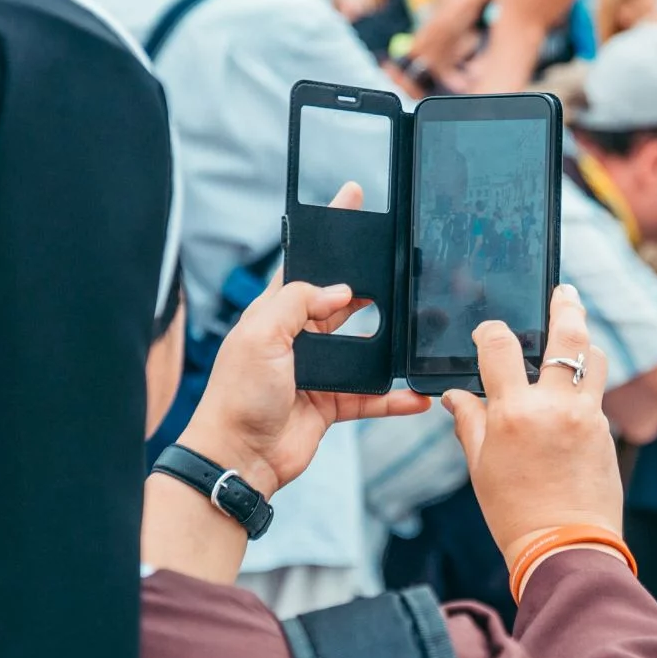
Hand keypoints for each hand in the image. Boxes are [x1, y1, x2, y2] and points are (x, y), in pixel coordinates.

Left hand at [180, 184, 426, 493]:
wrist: (238, 457)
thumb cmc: (237, 396)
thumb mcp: (262, 335)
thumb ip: (299, 303)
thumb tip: (340, 291)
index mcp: (275, 313)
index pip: (306, 264)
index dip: (330, 235)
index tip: (352, 200)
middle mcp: (299, 338)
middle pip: (343, 302)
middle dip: (371, 286)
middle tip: (402, 268)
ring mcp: (318, 370)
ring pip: (365, 349)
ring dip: (390, 345)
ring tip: (419, 332)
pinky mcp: (332, 403)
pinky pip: (372, 396)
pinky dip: (395, 397)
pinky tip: (416, 395)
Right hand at [443, 285, 621, 553]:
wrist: (565, 547)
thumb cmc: (514, 512)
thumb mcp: (480, 465)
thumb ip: (470, 421)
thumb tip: (455, 395)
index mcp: (514, 413)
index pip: (499, 346)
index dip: (489, 332)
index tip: (486, 333)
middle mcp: (554, 406)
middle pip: (567, 336)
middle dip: (566, 306)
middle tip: (565, 291)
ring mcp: (586, 416)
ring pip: (595, 358)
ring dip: (585, 343)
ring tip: (575, 335)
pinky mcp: (606, 431)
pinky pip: (596, 394)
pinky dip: (585, 384)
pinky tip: (574, 389)